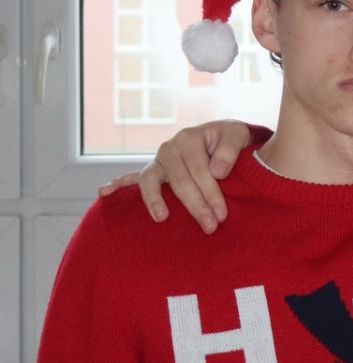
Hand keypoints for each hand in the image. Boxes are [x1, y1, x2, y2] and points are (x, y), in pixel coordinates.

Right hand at [104, 122, 253, 231]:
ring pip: (150, 180)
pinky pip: (131, 178)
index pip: (200, 170)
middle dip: (195, 205)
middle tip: (210, 226)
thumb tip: (218, 171)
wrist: (220, 137)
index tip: (222, 214)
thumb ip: (230, 150)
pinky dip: (117, 184)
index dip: (212, 192)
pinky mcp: (153, 171)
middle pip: (179, 180)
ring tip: (162, 217)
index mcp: (189, 137)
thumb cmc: (229, 140)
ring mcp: (158, 160)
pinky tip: (104, 193)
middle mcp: (169, 147)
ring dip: (155, 200)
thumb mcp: (237, 136)